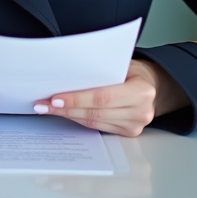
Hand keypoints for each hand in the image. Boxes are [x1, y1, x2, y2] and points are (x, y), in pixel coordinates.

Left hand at [33, 59, 187, 136]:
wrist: (153, 85)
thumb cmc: (134, 71)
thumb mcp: (122, 64)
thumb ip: (101, 71)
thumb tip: (67, 74)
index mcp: (142, 91)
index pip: (102, 97)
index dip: (77, 99)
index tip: (55, 98)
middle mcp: (141, 111)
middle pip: (95, 112)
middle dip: (65, 108)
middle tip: (43, 103)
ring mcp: (135, 125)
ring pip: (93, 121)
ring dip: (67, 115)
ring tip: (47, 108)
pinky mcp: (128, 133)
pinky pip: (97, 127)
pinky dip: (78, 119)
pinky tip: (64, 113)